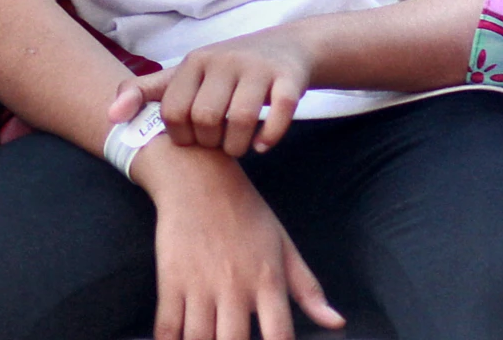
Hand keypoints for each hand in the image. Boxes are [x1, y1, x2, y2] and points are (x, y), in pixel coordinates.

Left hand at [111, 28, 312, 156]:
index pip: (173, 112)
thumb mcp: (187, 75)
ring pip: (240, 119)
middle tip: (217, 143)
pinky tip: (261, 145)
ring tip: (238, 146)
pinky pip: (278, 114)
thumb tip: (109, 116)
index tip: (192, 138)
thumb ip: (146, 92)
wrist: (288, 47)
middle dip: (210, 143)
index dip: (180, 137)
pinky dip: (268, 137)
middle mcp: (225, 60)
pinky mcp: (288, 79)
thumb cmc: (227, 70)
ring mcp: (259, 68)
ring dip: (237, 146)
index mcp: (196, 61)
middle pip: (206, 118)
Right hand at [137, 146, 342, 339]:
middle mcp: (235, 285)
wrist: (200, 179)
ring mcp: (200, 285)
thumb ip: (308, 289)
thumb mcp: (284, 246)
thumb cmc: (247, 214)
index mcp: (268, 279)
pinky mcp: (171, 281)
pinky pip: (166, 327)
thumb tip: (337, 322)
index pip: (279, 334)